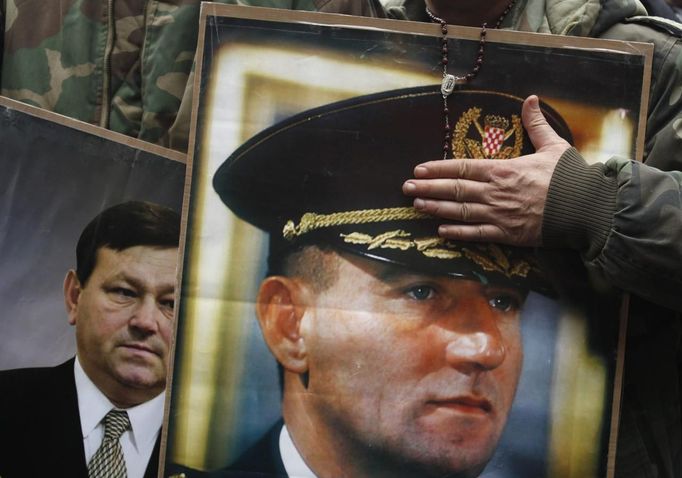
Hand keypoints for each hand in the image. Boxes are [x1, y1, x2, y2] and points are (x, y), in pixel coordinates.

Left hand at [402, 95, 570, 245]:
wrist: (586, 208)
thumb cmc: (570, 176)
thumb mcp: (553, 145)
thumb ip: (536, 124)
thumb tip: (530, 99)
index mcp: (502, 169)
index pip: (461, 167)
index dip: (437, 168)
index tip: (418, 169)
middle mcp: (494, 192)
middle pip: (453, 189)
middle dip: (427, 188)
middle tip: (406, 188)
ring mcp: (498, 214)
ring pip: (459, 211)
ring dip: (436, 208)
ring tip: (416, 206)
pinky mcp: (507, 234)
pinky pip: (476, 234)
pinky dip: (457, 233)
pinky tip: (441, 231)